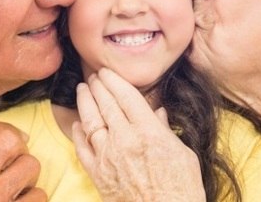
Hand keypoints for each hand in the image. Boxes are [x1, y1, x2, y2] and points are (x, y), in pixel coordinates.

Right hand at [0, 119, 45, 201]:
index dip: (0, 134)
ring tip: (15, 192)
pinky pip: (39, 195)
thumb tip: (8, 130)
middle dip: (18, 153)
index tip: (4, 150)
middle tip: (13, 169)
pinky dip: (33, 201)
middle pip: (10, 140)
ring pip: (30, 164)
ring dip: (28, 179)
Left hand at [73, 68, 204, 201]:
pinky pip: (82, 149)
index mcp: (148, 132)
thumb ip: (166, 130)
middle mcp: (125, 140)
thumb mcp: (183, 154)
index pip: (126, 96)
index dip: (114, 80)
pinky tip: (77, 124)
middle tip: (93, 76)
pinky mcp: (98, 174)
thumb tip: (158, 114)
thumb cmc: (182, 189)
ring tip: (82, 90)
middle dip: (98, 87)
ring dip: (85, 103)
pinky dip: (78, 134)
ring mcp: (109, 157)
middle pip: (106, 105)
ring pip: (91, 122)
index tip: (107, 71)